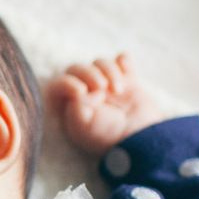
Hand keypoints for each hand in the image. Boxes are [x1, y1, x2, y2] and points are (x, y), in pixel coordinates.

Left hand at [47, 53, 163, 154]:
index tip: (81, 91)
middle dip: (89, 73)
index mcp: (68, 105)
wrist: (141, 138)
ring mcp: (105, 85)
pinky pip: (122, 60)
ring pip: (99, 63)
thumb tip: (80, 88)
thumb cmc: (107, 135)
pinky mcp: (126, 80)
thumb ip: (74, 105)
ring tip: (118, 90)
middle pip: (76, 68)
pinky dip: (124, 61)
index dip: (66, 82)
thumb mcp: (83, 126)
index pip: (57, 83)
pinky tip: (127, 69)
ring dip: (109, 70)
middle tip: (102, 87)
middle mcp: (84, 92)